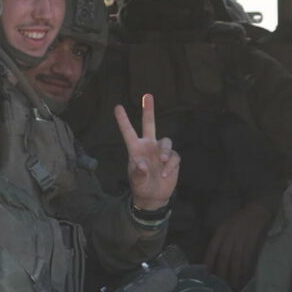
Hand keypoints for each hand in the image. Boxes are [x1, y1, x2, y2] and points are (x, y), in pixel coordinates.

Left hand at [114, 94, 179, 210]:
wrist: (154, 196)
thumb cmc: (141, 186)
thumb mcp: (137, 181)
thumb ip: (138, 173)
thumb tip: (141, 163)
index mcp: (136, 149)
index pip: (128, 132)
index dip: (123, 120)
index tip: (117, 107)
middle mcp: (148, 146)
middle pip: (149, 124)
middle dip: (149, 110)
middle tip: (147, 95)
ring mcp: (160, 151)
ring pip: (166, 141)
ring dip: (165, 151)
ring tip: (162, 161)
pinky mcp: (172, 159)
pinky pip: (174, 157)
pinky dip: (170, 166)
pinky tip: (165, 174)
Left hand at [203, 200, 272, 287]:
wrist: (258, 210)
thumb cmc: (241, 221)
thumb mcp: (226, 227)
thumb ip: (221, 241)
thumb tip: (214, 261)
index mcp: (221, 231)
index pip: (212, 248)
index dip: (209, 262)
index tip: (207, 275)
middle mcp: (230, 234)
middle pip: (224, 256)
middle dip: (222, 272)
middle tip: (221, 287)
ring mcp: (242, 237)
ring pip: (236, 259)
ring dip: (234, 274)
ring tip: (234, 286)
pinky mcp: (253, 240)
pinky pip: (248, 257)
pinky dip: (245, 268)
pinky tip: (244, 277)